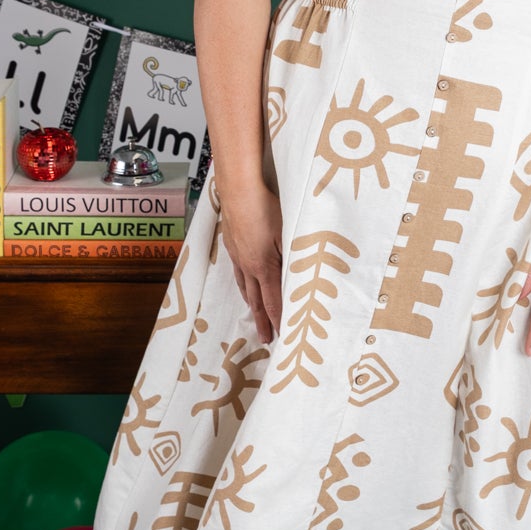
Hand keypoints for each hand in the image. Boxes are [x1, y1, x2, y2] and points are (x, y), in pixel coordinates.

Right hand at [220, 184, 284, 345]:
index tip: (280, 336)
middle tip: (265, 339)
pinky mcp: (231, 246)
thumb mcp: (287, 233)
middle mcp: (248, 266)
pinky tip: (243, 285)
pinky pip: (237, 273)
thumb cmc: (266, 208)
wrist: (237, 190)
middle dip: (262, 321)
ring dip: (251, 305)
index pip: (273, 301)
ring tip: (255, 317)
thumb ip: (292, 257)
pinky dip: (242, 286)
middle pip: (256, 300)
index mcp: (264, 266)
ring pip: (244, 288)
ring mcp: (237, 256)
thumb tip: (299, 278)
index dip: (278, 320)